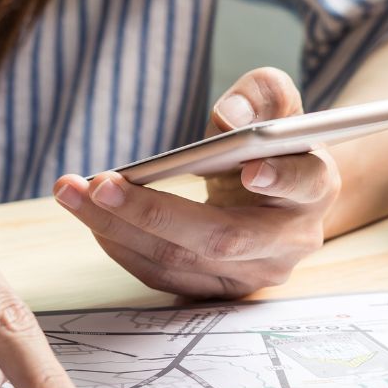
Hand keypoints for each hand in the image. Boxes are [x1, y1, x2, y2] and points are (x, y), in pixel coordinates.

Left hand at [53, 67, 340, 298]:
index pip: (304, 183)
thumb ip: (263, 95)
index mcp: (315, 187)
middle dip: (155, 212)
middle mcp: (291, 241)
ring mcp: (253, 275)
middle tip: (100, 185)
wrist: (277, 197)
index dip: (281, 178)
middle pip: (222, 237)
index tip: (252, 169)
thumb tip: (230, 116)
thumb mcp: (276, 107)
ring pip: (180, 261)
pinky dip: (121, 243)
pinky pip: (162, 275)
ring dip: (118, 228)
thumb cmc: (271, 142)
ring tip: (72, 192)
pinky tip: (90, 213)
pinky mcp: (217, 291)